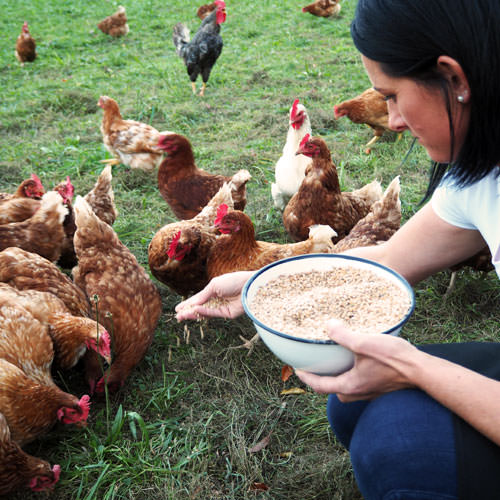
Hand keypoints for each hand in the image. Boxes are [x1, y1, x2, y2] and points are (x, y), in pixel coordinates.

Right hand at [175, 271, 253, 320]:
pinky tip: (195, 310)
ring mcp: (222, 307)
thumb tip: (192, 304)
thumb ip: (203, 295)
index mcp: (214, 291)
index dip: (188, 304)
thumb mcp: (214, 286)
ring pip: (205, 312)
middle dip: (189, 312)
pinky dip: (204, 312)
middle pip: (200, 308)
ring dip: (193, 314)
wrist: (248, 285)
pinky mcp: (227, 314)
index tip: (178, 309)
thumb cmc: (233, 281)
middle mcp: (217, 300)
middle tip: (177, 316)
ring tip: (182, 316)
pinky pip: (213, 314)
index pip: (198, 299)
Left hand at [295, 320, 419, 401]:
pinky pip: (358, 383)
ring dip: (337, 376)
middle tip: (315, 365)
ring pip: (346, 387)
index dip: (306, 377)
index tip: (297, 369)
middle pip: (332, 389)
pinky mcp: (379, 388)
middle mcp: (358, 393)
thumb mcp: (364, 343)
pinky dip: (351, 374)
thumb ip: (343, 335)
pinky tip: (356, 360)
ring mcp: (369, 392)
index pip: (320, 386)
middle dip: (321, 379)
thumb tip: (328, 325)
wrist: (421, 371)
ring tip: (333, 361)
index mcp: (350, 386)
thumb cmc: (394, 359)